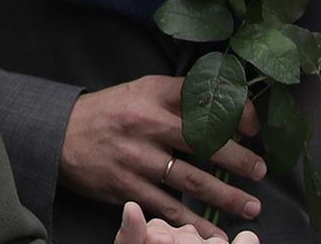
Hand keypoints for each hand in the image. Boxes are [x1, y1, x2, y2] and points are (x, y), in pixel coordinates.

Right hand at [63, 76, 265, 238]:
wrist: (59, 135)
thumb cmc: (109, 111)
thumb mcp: (140, 90)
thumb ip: (178, 94)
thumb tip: (224, 103)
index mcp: (152, 97)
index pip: (203, 100)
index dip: (234, 113)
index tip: (254, 129)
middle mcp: (146, 125)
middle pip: (203, 143)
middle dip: (239, 159)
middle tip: (261, 171)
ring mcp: (136, 158)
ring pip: (191, 180)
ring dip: (226, 196)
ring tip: (251, 206)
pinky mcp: (126, 187)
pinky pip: (168, 207)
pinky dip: (194, 222)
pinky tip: (214, 232)